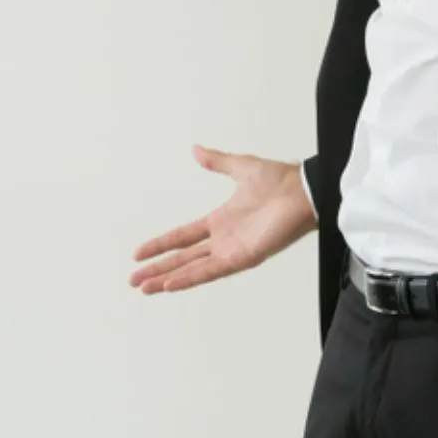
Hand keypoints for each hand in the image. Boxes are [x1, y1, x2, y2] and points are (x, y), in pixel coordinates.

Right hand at [129, 146, 316, 293]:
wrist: (304, 191)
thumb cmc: (280, 180)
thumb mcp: (240, 167)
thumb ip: (217, 162)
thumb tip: (196, 150)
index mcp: (220, 222)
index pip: (182, 237)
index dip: (161, 245)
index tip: (139, 253)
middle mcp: (223, 240)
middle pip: (182, 258)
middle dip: (157, 269)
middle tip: (133, 280)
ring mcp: (232, 251)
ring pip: (192, 269)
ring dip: (167, 279)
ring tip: (145, 288)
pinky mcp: (243, 258)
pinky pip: (211, 271)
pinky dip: (190, 278)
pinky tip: (170, 284)